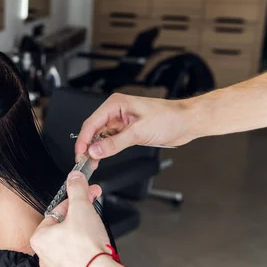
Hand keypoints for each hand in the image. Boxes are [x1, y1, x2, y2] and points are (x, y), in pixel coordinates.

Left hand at [30, 171, 110, 266]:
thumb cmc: (86, 249)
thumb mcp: (82, 208)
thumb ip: (77, 189)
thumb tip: (74, 178)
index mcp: (39, 237)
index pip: (57, 212)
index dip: (75, 204)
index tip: (87, 199)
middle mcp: (43, 256)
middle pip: (64, 230)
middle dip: (81, 220)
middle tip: (95, 216)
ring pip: (70, 247)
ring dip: (83, 239)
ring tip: (97, 237)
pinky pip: (77, 264)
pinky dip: (86, 257)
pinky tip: (95, 254)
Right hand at [75, 93, 194, 159]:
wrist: (186, 122)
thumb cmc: (169, 118)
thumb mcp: (138, 132)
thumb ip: (114, 143)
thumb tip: (95, 151)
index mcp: (115, 104)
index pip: (92, 123)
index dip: (83, 140)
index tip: (80, 153)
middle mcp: (116, 112)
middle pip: (94, 130)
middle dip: (88, 146)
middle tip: (84, 161)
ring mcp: (121, 122)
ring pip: (101, 137)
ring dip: (96, 149)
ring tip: (92, 162)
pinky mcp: (127, 131)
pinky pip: (111, 141)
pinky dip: (105, 149)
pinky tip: (102, 157)